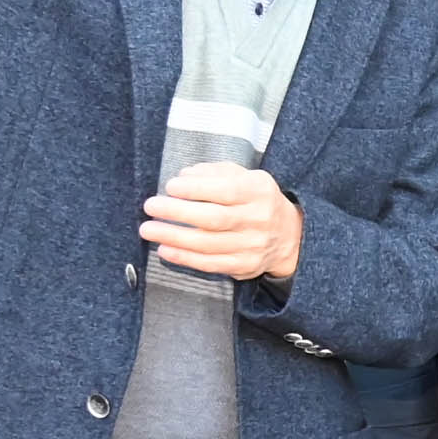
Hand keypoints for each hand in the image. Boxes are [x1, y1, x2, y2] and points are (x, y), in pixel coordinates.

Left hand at [142, 162, 299, 281]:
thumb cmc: (255, 200)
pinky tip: (165, 250)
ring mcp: (253, 246)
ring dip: (174, 237)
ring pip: (209, 244)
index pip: (226, 190)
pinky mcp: (245, 266)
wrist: (289, 235)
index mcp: (259, 191)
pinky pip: (211, 264)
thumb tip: (183, 177)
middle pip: (214, 218)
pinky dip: (185, 258)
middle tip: (150, 207)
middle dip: (177, 213)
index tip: (170, 186)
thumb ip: (214, 173)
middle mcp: (259, 219)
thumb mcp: (243, 177)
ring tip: (148, 230)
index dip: (195, 190)